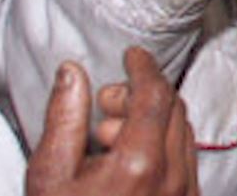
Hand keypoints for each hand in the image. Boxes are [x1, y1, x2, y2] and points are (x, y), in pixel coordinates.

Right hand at [25, 48, 198, 195]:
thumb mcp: (49, 178)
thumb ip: (63, 120)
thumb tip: (72, 74)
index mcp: (138, 164)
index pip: (154, 94)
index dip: (143, 67)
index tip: (132, 55)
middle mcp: (172, 178)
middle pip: (173, 108)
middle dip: (140, 95)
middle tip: (104, 108)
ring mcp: (185, 195)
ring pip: (184, 133)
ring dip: (153, 121)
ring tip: (108, 141)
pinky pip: (187, 160)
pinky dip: (164, 146)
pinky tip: (128, 162)